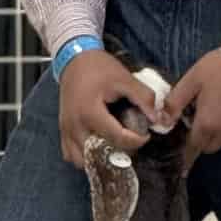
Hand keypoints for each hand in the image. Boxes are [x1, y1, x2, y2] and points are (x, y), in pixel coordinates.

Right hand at [58, 49, 155, 170]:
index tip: (145, 135)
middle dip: (119, 152)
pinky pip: (71, 155)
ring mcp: (66, 130)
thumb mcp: (125, 79)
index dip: (136, 141)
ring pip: (82, 160)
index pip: (116, 138)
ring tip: (114, 144)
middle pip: (99, 154)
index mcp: (90, 112)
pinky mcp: (62, 131)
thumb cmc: (100, 68)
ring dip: (99, 158)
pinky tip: (98, 145)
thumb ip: (144, 98)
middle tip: (130, 140)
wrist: (75, 59)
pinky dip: (84, 156)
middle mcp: (75, 125)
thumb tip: (157, 120)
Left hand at [165, 48, 220, 166]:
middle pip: (209, 147)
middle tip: (204, 119)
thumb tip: (162, 120)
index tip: (184, 160)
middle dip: (203, 138)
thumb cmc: (219, 68)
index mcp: (207, 123)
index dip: (187, 152)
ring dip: (220, 136)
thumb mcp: (192, 80)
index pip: (193, 147)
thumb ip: (175, 102)